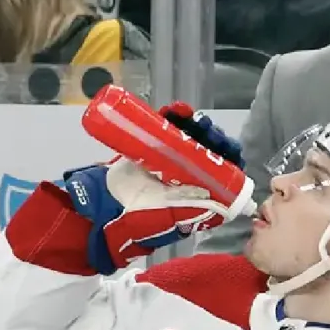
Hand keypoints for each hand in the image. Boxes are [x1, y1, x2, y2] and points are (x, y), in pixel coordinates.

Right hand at [63, 103, 243, 274]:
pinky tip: (176, 110)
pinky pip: (166, 130)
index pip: (224, 173)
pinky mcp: (153, 148)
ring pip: (190, 138)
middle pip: (209, 151)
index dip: (227, 158)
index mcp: (201, 195)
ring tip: (191, 117)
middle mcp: (190, 177)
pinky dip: (173, 118)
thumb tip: (210, 192)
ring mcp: (171, 162)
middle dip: (210, 138)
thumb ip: (187, 203)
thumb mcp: (167, 214)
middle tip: (207, 129)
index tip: (227, 148)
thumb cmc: (138, 219)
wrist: (101, 208)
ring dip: (194, 125)